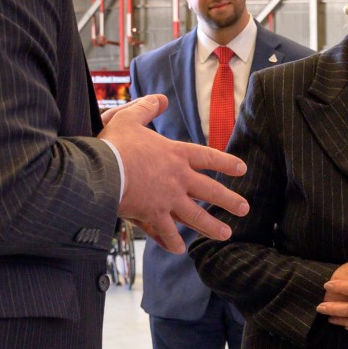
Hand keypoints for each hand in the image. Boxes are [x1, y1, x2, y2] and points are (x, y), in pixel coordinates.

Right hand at [100, 94, 247, 253]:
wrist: (102, 171)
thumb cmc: (115, 144)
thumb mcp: (129, 118)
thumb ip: (147, 108)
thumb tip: (161, 99)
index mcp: (176, 154)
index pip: (208, 157)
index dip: (226, 163)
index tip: (242, 170)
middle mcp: (178, 178)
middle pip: (210, 191)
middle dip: (229, 201)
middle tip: (244, 209)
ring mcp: (168, 199)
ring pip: (196, 216)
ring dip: (212, 227)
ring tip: (226, 234)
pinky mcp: (154, 216)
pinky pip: (168, 232)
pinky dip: (173, 241)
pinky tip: (180, 249)